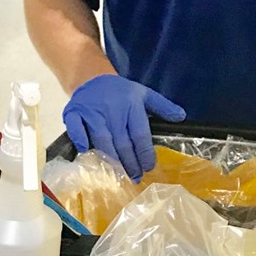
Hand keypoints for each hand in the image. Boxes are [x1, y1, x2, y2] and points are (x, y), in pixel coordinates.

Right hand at [63, 75, 185, 181]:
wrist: (92, 78)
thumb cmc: (121, 92)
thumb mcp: (144, 94)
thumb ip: (163, 106)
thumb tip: (181, 117)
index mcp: (132, 104)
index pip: (140, 133)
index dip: (145, 153)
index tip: (148, 167)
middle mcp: (113, 109)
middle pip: (122, 141)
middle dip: (129, 162)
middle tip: (135, 178)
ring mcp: (92, 111)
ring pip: (103, 140)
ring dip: (110, 160)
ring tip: (118, 177)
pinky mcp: (74, 113)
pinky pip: (76, 129)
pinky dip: (81, 141)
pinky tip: (86, 153)